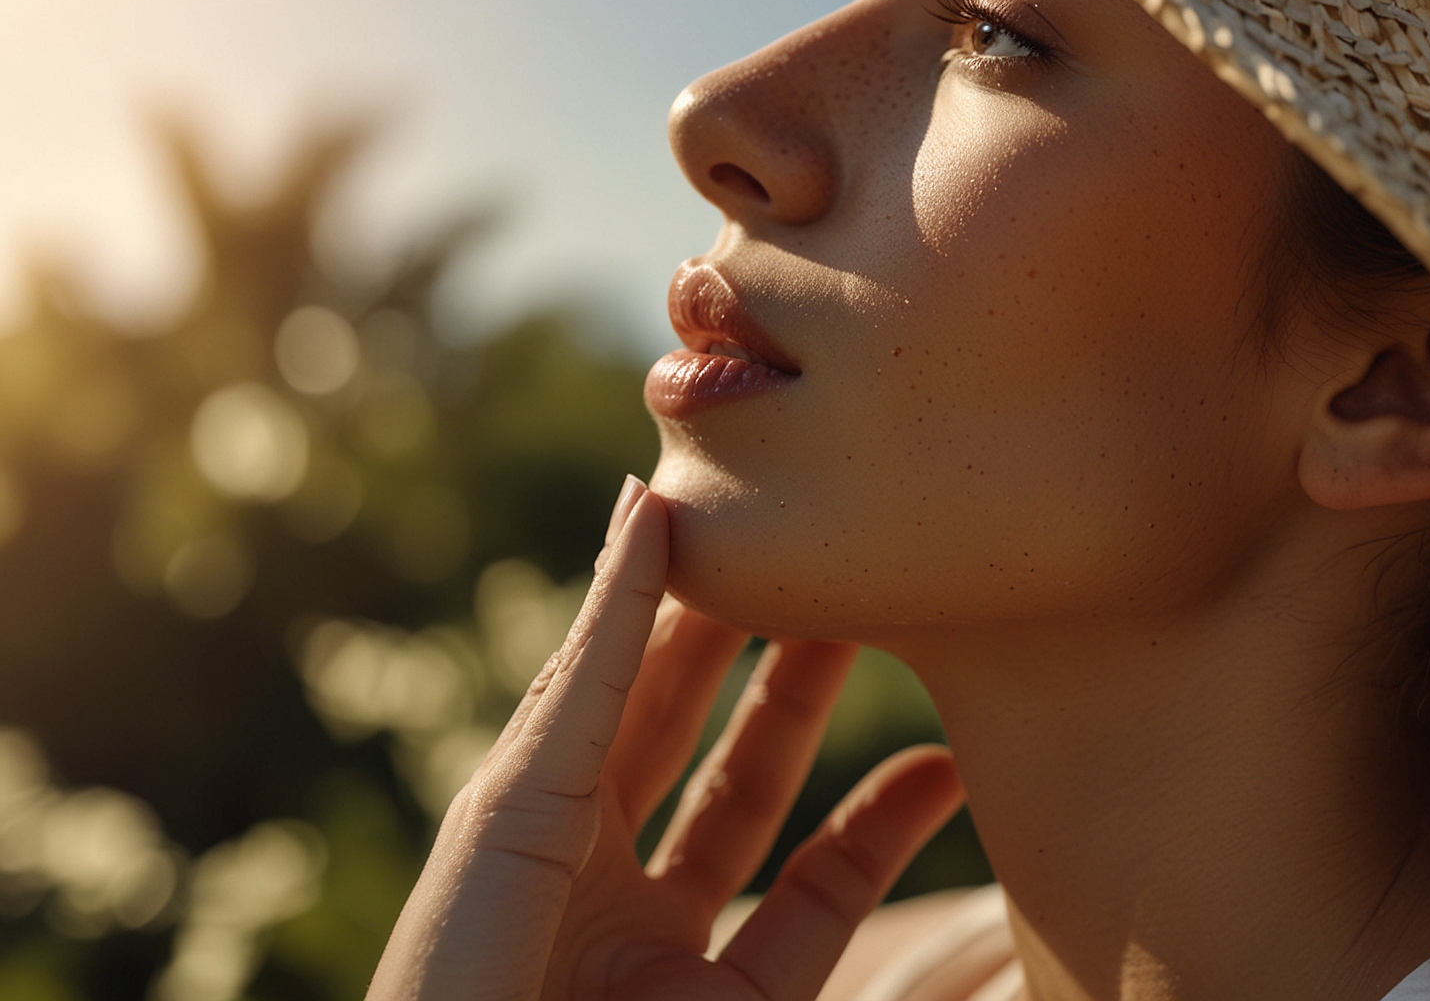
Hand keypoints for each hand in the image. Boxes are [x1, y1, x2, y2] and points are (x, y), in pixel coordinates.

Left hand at [368, 476, 965, 1000]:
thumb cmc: (464, 964)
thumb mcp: (525, 797)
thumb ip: (600, 662)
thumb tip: (643, 499)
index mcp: (526, 812)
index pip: (611, 677)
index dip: (673, 594)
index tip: (741, 510)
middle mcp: (594, 868)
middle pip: (684, 725)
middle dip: (753, 637)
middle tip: (826, 545)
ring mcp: (665, 942)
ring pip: (759, 803)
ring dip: (818, 715)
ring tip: (890, 618)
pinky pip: (824, 906)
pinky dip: (887, 837)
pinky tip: (940, 770)